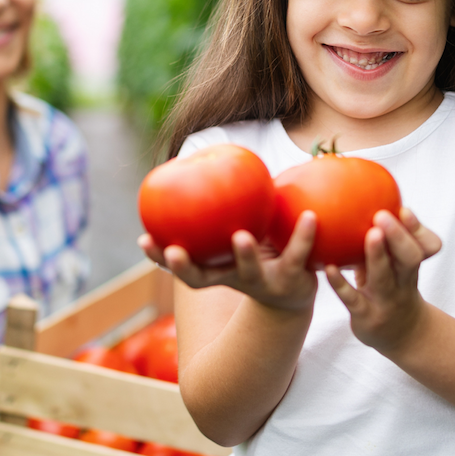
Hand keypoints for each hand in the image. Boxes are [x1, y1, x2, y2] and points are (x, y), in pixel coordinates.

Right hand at [138, 210, 318, 311]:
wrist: (294, 295)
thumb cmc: (258, 254)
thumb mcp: (236, 233)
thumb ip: (219, 208)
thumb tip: (201, 159)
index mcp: (215, 271)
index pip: (180, 266)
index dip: (160, 258)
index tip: (144, 240)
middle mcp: (233, 280)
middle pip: (203, 279)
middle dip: (185, 267)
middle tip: (174, 250)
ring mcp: (262, 283)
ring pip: (250, 272)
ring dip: (244, 256)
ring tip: (241, 236)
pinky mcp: (293, 279)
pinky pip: (298, 254)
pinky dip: (303, 235)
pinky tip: (311, 215)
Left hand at [325, 207, 441, 353]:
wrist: (403, 336)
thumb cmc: (393, 288)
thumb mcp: (397, 267)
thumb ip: (388, 241)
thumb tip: (366, 200)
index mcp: (411, 266)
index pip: (423, 245)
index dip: (415, 228)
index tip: (403, 208)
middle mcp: (403, 282)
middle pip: (409, 258)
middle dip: (398, 236)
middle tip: (382, 215)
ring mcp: (385, 300)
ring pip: (383, 277)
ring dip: (377, 255)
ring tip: (370, 234)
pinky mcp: (366, 316)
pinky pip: (353, 299)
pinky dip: (341, 284)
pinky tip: (328, 268)